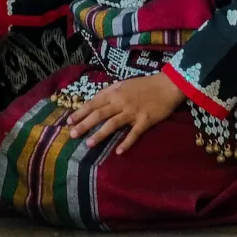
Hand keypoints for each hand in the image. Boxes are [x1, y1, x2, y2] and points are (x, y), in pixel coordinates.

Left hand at [66, 73, 184, 153]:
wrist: (167, 85)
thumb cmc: (144, 85)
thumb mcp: (124, 84)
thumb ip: (109, 92)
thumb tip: (95, 101)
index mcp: (115, 93)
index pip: (94, 103)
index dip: (81, 112)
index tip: (69, 121)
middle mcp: (121, 102)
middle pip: (100, 114)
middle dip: (85, 124)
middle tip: (72, 134)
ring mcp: (133, 112)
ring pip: (113, 124)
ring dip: (100, 134)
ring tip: (88, 144)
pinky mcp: (145, 120)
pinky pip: (135, 133)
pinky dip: (127, 142)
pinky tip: (118, 152)